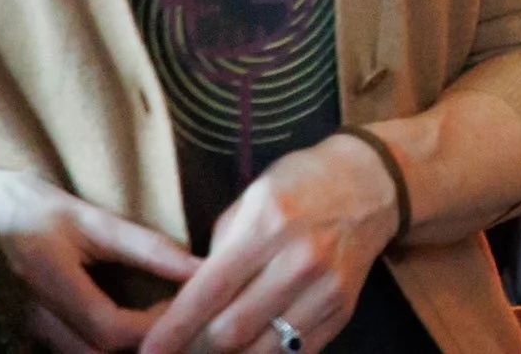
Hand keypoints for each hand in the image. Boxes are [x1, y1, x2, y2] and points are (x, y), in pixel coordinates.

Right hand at [0, 169, 198, 353]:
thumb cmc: (25, 205)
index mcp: (46, 276)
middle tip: (171, 318)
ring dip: (113, 348)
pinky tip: (111, 330)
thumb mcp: (86, 217)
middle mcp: (24, 311)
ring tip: (147, 323)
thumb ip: (142, 245)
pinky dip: (86, 347)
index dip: (153, 325)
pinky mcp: (6, 331)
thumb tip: (196, 265)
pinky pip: (51, 353)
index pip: (109, 327)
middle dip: (138, 344)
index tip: (181, 302)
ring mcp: (10, 326)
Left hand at [140, 133, 399, 353]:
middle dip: (192, 351)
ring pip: (262, 351)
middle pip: (231, 332)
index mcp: (269, 226)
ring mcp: (326, 290)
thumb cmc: (301, 183)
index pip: (208, 292)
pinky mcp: (342, 309)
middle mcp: (300, 261)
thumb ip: (219, 252)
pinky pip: (295, 352)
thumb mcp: (251, 200)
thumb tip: (186, 304)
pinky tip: (245, 353)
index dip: (172, 330)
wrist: (372, 183)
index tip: (148, 352)